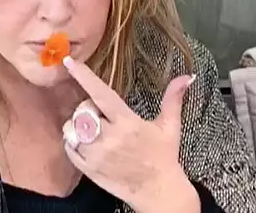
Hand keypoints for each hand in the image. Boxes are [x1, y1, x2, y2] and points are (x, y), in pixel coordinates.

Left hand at [62, 56, 199, 212]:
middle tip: (101, 114)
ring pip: (72, 128)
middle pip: (83, 110)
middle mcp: (109, 138)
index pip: (101, 94)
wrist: (158, 193)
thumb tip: (186, 76)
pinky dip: (74, 141)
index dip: (84, 76)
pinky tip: (87, 142)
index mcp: (127, 123)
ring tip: (94, 129)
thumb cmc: (163, 156)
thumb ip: (173, 98)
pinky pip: (69, 147)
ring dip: (79, 125)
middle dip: (88, 107)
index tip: (69, 62)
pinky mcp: (87, 169)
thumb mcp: (170, 126)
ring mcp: (96, 155)